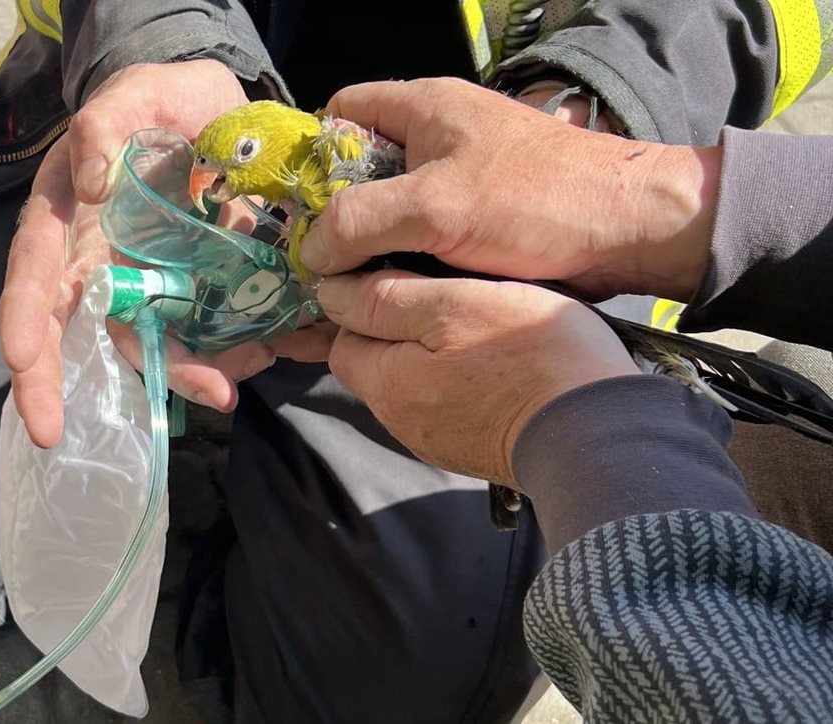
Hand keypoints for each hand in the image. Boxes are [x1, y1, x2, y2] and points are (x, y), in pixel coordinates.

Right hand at [0, 60, 275, 447]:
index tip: (20, 361)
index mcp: (64, 216)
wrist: (214, 113)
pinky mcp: (184, 293)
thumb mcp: (133, 95)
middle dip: (53, 385)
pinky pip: (193, 335)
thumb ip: (103, 126)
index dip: (22, 319)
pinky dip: (219, 356)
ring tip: (219, 390)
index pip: (31, 273)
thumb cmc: (159, 101)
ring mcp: (138, 283)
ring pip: (138, 343)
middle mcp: (91, 260)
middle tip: (51, 434)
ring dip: (174, 374)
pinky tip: (254, 358)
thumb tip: (86, 183)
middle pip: (64, 330)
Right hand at [299, 78, 721, 302]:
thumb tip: (308, 252)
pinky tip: (384, 291)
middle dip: (332, 211)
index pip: (342, 111)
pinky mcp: (479, 219)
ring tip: (337, 284)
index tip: (292, 205)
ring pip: (390, 208)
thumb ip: (360, 222)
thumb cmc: (538, 201)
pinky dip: (399, 258)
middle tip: (306, 259)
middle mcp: (437, 136)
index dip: (311, 152)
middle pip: (360, 167)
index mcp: (424, 107)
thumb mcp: (436, 206)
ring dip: (366, 244)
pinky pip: (420, 234)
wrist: (635, 230)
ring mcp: (460, 179)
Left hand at [321, 270, 639, 486]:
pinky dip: (459, 376)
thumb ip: (384, 299)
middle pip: (377, 362)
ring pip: (415, 382)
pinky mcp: (477, 447)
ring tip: (473, 316)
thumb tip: (330, 294)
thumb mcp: (452, 305)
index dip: (360, 303)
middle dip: (397, 325)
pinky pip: (449, 402)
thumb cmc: (529, 357)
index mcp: (386, 385)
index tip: (395, 272)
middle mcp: (403, 421)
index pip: (341, 340)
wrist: (602, 435)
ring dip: (431, 350)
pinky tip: (494, 355)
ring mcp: (440, 440)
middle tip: (442, 288)